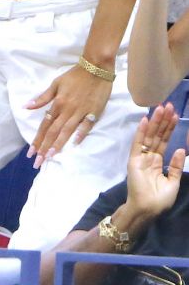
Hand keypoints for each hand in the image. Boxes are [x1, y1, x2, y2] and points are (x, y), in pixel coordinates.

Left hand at [25, 65, 112, 167]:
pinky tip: (74, 144)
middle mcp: (67, 109)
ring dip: (58, 144)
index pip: (45, 125)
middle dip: (44, 147)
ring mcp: (81, 111)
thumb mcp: (56, 83)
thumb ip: (43, 97)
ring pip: (67, 131)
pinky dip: (80, 134)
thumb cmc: (74, 76)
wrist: (96, 67)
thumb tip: (26, 106)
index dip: (37, 139)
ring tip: (51, 157)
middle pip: (53, 131)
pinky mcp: (94, 112)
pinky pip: (86, 126)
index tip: (31, 152)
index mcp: (57, 103)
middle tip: (38, 162)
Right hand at [125, 102, 183, 218]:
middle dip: (163, 121)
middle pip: (157, 135)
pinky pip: (138, 143)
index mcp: (158, 162)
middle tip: (168, 105)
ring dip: (155, 122)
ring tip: (160, 108)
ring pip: (149, 136)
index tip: (174, 114)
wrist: (147, 210)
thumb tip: (181, 149)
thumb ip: (176, 166)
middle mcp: (149, 156)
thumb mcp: (173, 183)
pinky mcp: (134, 159)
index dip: (169, 128)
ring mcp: (141, 157)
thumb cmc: (159, 200)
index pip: (164, 141)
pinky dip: (141, 132)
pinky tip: (145, 120)